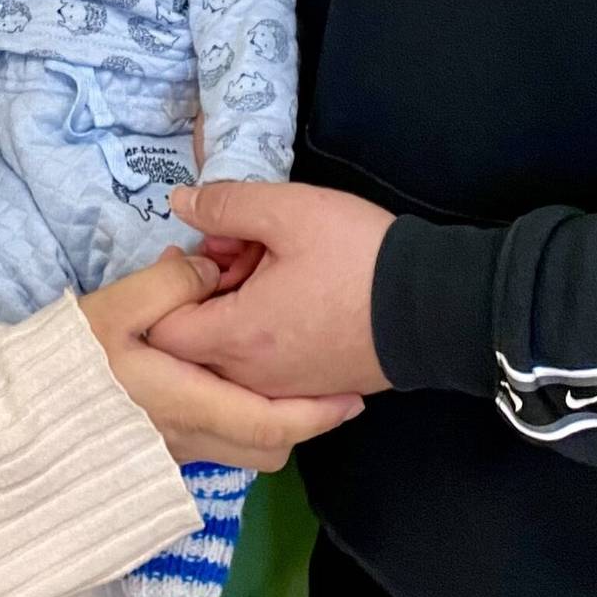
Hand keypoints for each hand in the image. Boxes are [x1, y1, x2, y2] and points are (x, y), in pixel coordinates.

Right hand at [79, 250, 364, 471]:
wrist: (21, 413)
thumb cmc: (69, 358)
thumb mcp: (115, 306)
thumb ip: (170, 285)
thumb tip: (211, 272)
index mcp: (184, 404)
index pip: (269, 424)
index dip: (316, 413)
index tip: (351, 395)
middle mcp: (187, 439)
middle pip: (267, 446)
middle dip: (300, 419)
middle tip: (321, 379)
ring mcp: (173, 451)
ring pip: (245, 448)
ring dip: (270, 417)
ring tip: (280, 371)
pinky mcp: (160, 451)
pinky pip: (220, 442)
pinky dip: (241, 416)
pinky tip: (233, 379)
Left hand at [154, 183, 394, 399]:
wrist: (435, 307)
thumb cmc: (359, 258)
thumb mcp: (291, 211)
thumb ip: (226, 205)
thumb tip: (179, 203)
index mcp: (237, 337)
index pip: (161, 330)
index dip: (170, 285)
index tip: (205, 249)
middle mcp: (250, 379)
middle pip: (192, 345)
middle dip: (204, 295)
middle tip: (241, 250)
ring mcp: (280, 392)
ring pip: (226, 358)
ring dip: (232, 314)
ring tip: (269, 269)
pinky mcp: (308, 393)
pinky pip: (260, 371)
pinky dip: (259, 336)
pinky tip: (290, 297)